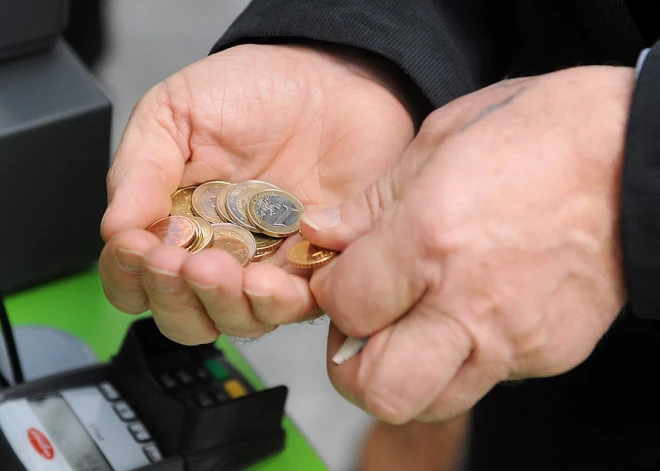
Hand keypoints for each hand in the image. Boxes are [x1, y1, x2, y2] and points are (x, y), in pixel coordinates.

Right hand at [99, 44, 413, 343]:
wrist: (328, 76)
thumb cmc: (250, 90)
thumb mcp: (176, 114)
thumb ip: (142, 169)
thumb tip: (114, 228)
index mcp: (174, 223)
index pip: (136, 278)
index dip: (128, 274)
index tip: (136, 248)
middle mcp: (219, 255)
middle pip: (183, 315)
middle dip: (172, 298)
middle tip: (176, 262)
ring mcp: (267, 266)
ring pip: (236, 321)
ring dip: (220, 305)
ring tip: (216, 268)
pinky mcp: (314, 266)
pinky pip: (295, 307)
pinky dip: (274, 304)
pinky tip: (264, 278)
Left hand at [301, 66, 633, 422]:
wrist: (634, 156)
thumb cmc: (537, 134)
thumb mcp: (439, 142)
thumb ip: (370, 203)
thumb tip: (320, 233)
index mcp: (428, 240)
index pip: (345, 307)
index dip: (328, 294)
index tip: (338, 278)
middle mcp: (467, 302)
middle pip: (378, 389)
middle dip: (350, 367)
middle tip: (358, 327)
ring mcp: (512, 338)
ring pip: (431, 404)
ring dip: (402, 376)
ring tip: (408, 327)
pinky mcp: (547, 354)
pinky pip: (483, 379)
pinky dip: (458, 358)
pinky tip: (467, 313)